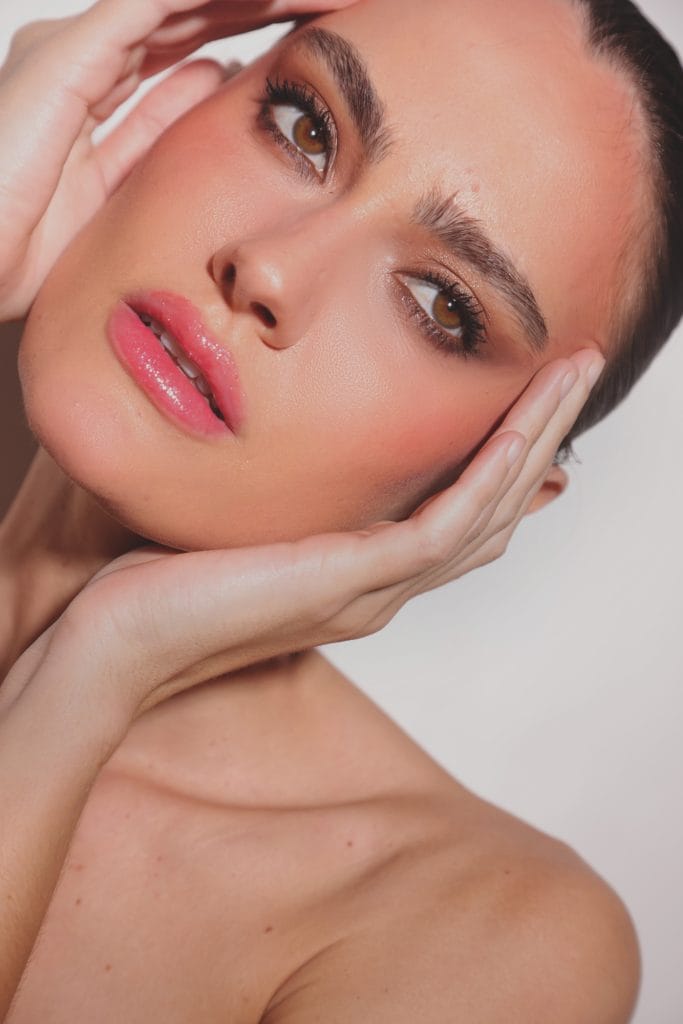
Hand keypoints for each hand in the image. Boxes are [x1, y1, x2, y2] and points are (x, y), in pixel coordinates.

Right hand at [0, 0, 359, 321]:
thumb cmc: (19, 246)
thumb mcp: (114, 189)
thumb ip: (156, 131)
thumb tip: (216, 84)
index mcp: (99, 91)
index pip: (193, 43)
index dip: (256, 33)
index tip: (319, 36)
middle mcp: (87, 57)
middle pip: (198, 11)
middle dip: (267, 3)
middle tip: (338, 1)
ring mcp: (75, 50)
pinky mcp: (66, 54)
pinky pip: (157, 4)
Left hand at [1, 350, 603, 732]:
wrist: (119, 644)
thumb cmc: (164, 582)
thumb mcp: (244, 523)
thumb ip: (288, 499)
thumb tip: (294, 443)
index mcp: (359, 577)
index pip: (457, 522)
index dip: (507, 474)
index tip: (536, 426)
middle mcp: (382, 589)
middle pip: (490, 511)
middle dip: (540, 439)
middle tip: (575, 375)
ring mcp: (376, 590)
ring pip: (486, 512)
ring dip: (536, 441)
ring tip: (572, 377)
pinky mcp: (355, 582)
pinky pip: (447, 525)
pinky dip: (492, 474)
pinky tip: (522, 432)